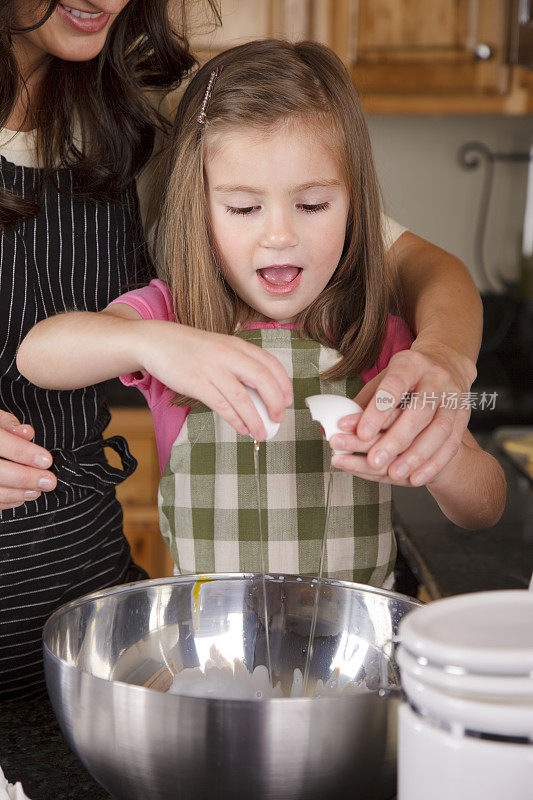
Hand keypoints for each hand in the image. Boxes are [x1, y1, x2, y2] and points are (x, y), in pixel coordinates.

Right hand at [0, 411, 56, 510]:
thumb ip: (9, 425)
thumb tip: (27, 433)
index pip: (1, 443)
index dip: (24, 453)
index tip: (46, 461)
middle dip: (25, 478)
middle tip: (48, 481)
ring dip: (17, 493)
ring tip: (37, 490)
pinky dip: (6, 502)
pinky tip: (20, 497)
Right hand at [139, 322, 292, 440]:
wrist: (156, 341)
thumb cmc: (189, 348)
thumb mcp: (220, 347)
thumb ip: (238, 363)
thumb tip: (258, 392)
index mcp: (237, 344)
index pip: (270, 363)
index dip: (283, 383)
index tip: (288, 399)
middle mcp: (228, 354)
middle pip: (262, 379)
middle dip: (275, 402)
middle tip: (279, 418)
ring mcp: (212, 369)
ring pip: (242, 397)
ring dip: (255, 418)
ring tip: (262, 433)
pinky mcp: (196, 383)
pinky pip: (221, 405)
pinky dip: (235, 419)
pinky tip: (242, 428)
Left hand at [330, 344, 476, 485]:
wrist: (445, 366)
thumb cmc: (404, 378)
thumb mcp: (382, 381)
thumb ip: (362, 404)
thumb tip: (336, 427)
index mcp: (410, 364)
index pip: (394, 386)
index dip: (378, 411)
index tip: (361, 433)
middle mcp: (436, 379)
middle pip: (419, 411)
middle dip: (396, 439)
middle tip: (374, 460)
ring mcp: (453, 398)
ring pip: (439, 430)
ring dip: (416, 456)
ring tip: (394, 473)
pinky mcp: (463, 417)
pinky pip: (451, 444)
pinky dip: (433, 464)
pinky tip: (416, 478)